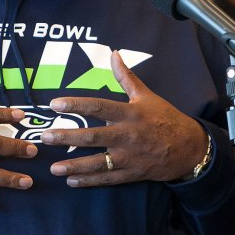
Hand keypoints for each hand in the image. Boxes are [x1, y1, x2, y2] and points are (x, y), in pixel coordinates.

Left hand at [40, 51, 209, 185]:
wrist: (189, 147)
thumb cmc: (166, 118)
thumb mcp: (147, 95)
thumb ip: (126, 77)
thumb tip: (114, 53)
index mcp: (130, 113)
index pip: (98, 106)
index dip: (76, 104)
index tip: (55, 104)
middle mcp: (127, 135)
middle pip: (92, 136)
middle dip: (66, 137)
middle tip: (45, 137)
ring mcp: (129, 156)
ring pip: (97, 162)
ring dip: (74, 165)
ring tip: (53, 167)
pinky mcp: (132, 173)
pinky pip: (108, 178)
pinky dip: (89, 181)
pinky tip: (72, 181)